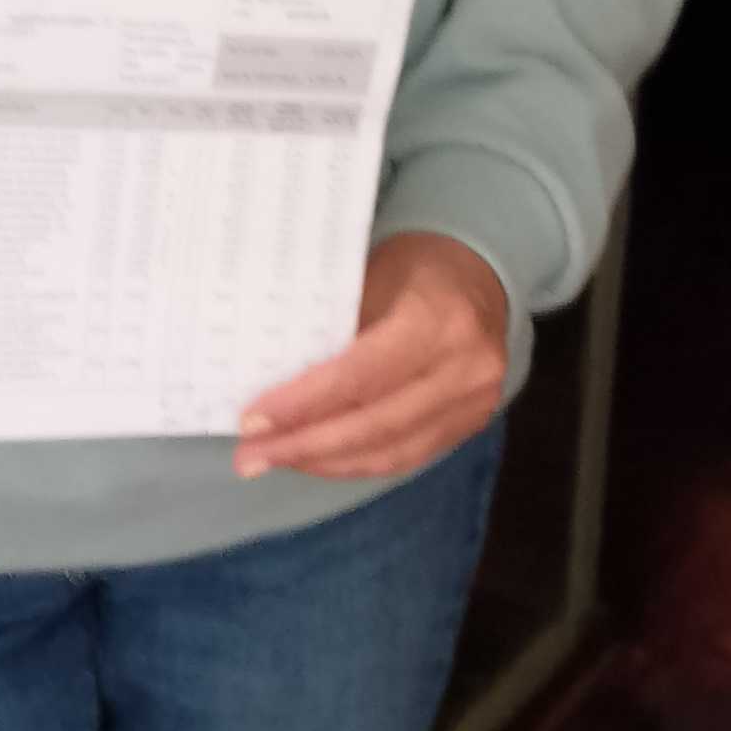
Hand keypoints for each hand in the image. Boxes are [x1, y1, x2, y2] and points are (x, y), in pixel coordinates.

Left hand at [234, 231, 507, 481]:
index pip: (361, 376)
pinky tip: (314, 459)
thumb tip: (266, 379)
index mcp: (439, 320)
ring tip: (272, 460)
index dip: (304, 404)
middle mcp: (465, 369)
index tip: (253, 419)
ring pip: (389, 452)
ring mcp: (474, 403)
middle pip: (373, 424)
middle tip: (249, 456)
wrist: (481, 276)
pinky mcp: (470, 425)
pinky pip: (405, 458)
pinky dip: (354, 462)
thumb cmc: (415, 267)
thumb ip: (331, 329)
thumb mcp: (370, 275)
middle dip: (304, 446)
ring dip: (323, 462)